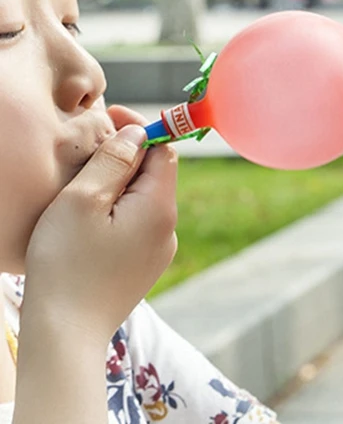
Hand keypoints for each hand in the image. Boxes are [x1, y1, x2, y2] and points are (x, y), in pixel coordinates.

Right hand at [23, 105, 177, 344]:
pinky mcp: (142, 268)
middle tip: (90, 150)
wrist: (65, 337)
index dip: (140, 128)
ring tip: (84, 185)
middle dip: (128, 156)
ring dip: (120, 185)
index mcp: (160, 207)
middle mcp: (168, 229)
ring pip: (144, 200)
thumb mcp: (83, 200)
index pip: (164, 151)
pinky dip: (118, 211)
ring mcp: (157, 252)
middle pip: (156, 175)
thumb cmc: (67, 264)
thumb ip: (114, 161)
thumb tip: (137, 132)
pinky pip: (136, 225)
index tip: (110, 115)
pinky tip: (88, 220)